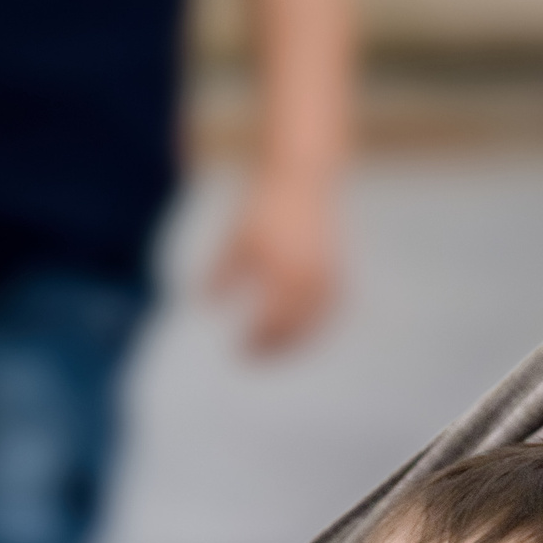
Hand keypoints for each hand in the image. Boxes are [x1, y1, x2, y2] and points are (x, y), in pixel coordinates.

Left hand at [206, 169, 339, 353]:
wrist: (302, 181)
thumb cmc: (262, 211)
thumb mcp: (235, 241)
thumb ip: (220, 275)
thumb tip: (202, 306)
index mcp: (281, 270)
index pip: (268, 321)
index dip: (254, 342)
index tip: (236, 353)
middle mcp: (309, 276)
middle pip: (293, 329)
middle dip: (273, 348)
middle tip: (253, 360)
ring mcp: (328, 276)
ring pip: (314, 324)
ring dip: (295, 344)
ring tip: (273, 351)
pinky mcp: (340, 273)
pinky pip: (328, 312)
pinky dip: (314, 327)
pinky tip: (296, 335)